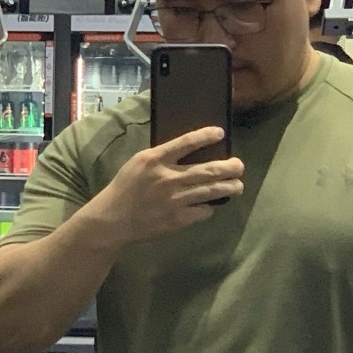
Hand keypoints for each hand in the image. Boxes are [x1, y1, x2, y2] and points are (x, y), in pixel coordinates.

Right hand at [100, 127, 244, 243]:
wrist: (113, 219)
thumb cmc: (125, 187)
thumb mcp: (138, 163)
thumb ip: (162, 157)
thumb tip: (190, 150)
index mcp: (154, 160)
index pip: (185, 143)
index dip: (205, 136)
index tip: (220, 133)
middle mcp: (167, 178)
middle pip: (207, 170)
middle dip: (228, 167)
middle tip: (239, 166)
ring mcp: (174, 200)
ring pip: (210, 191)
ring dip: (228, 188)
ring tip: (238, 185)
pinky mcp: (177, 219)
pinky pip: (202, 211)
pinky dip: (209, 207)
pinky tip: (211, 204)